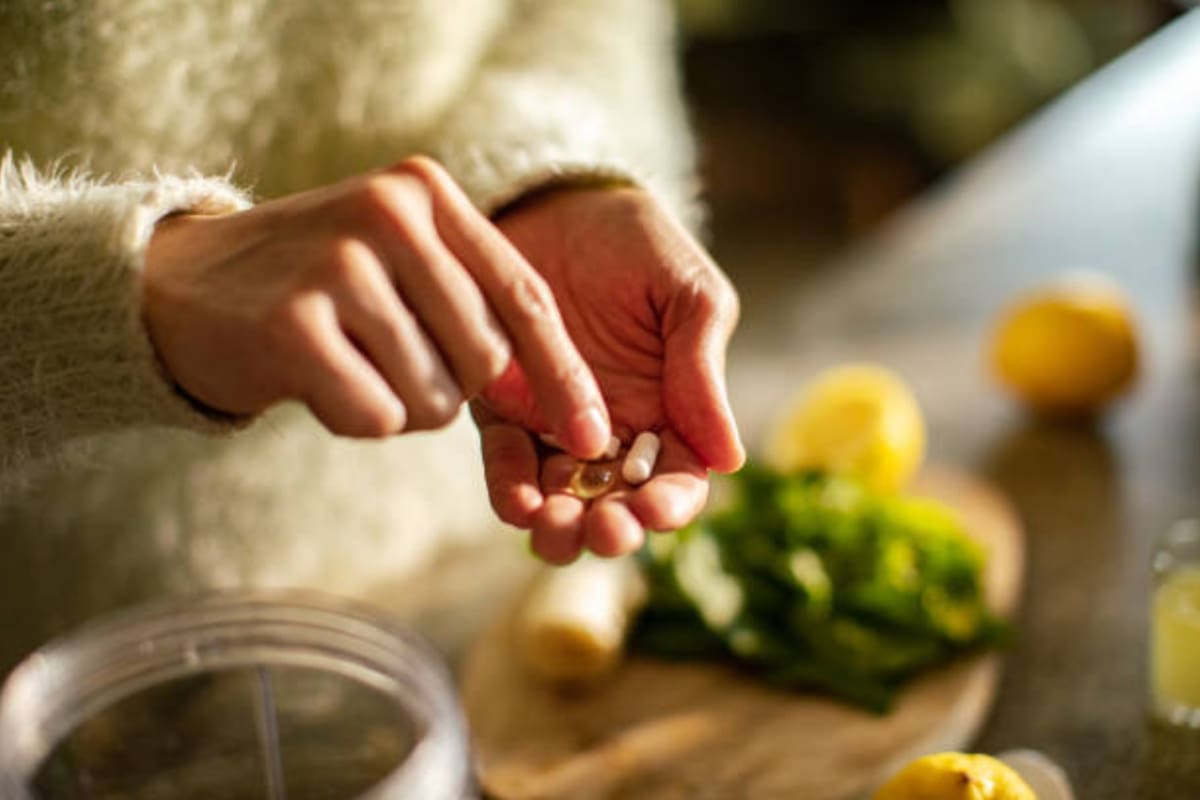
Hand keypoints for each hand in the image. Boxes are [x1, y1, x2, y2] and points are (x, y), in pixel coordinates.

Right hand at [143, 157, 609, 449]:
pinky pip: (376, 417)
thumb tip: (573, 396)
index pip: (524, 297)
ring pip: (432, 397)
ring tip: (346, 363)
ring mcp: (339, 265)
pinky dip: (355, 419)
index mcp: (424, 192)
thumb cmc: (312, 285)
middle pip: (484, 360)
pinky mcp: (295, 325)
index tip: (592, 435)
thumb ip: (472, 298)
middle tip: (389, 364)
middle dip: (450, 389)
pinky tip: (314, 381)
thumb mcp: (396, 260)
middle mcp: (389, 214)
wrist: (178, 286)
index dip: (563, 374)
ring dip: (399, 406)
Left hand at [475, 186, 744, 562]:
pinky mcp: (502, 411)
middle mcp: (613, 434)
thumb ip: (702, 371)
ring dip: (559, 529)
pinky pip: (505, 464)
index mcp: (671, 413)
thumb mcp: (688, 294)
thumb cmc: (636, 243)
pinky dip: (510, 489)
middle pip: (617, 508)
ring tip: (555, 527)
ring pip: (560, 501)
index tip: (654, 510)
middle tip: (603, 531)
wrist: (554, 200)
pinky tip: (518, 499)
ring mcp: (554, 428)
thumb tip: (730, 460)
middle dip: (611, 531)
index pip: (677, 481)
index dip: (669, 506)